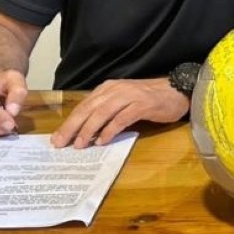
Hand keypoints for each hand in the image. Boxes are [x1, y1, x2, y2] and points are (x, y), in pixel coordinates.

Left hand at [50, 78, 188, 148]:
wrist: (176, 91)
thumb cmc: (148, 98)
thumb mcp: (122, 101)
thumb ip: (106, 111)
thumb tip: (85, 130)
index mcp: (108, 88)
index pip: (84, 105)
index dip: (69, 122)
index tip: (57, 138)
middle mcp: (115, 89)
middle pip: (89, 108)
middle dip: (73, 126)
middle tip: (61, 143)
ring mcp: (129, 96)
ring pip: (102, 112)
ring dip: (89, 129)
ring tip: (80, 144)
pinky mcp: (142, 105)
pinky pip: (122, 118)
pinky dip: (110, 130)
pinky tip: (103, 141)